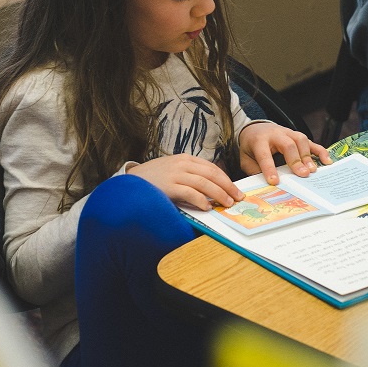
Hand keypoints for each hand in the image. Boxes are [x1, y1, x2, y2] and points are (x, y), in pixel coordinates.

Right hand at [126, 154, 242, 211]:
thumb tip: (211, 189)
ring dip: (218, 194)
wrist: (130, 181)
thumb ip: (190, 175)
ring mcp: (175, 174)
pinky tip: (207, 207)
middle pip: (212, 174)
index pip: (212, 168)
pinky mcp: (168, 186)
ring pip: (204, 183)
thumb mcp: (174, 170)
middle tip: (237, 197)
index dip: (226, 179)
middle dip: (227, 186)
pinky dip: (200, 200)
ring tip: (226, 203)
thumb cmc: (154, 179)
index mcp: (185, 159)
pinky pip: (190, 193)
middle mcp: (182, 164)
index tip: (235, 189)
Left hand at [239, 122, 332, 184]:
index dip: (269, 168)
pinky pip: (311, 142)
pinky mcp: (297, 136)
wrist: (255, 128)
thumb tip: (266, 185)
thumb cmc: (251, 147)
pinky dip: (320, 151)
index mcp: (260, 140)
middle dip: (296, 160)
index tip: (274, 181)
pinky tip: (326, 161)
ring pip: (301, 140)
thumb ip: (254, 170)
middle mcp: (276, 134)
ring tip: (312, 170)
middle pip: (288, 144)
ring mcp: (288, 133)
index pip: (265, 155)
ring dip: (308, 156)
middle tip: (302, 174)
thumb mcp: (245, 159)